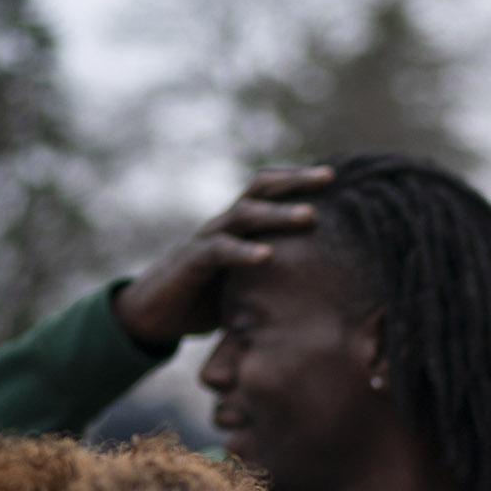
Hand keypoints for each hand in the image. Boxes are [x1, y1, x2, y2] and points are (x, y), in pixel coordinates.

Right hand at [112, 165, 334, 347]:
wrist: (155, 314)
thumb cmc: (210, 298)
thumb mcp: (251, 283)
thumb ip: (280, 276)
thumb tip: (328, 288)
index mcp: (239, 225)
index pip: (269, 189)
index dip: (298, 179)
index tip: (335, 176)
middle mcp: (224, 224)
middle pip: (260, 189)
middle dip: (295, 181)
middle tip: (329, 177)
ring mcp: (206, 238)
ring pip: (243, 214)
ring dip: (278, 214)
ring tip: (310, 216)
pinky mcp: (191, 261)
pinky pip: (219, 250)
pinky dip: (244, 252)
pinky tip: (267, 256)